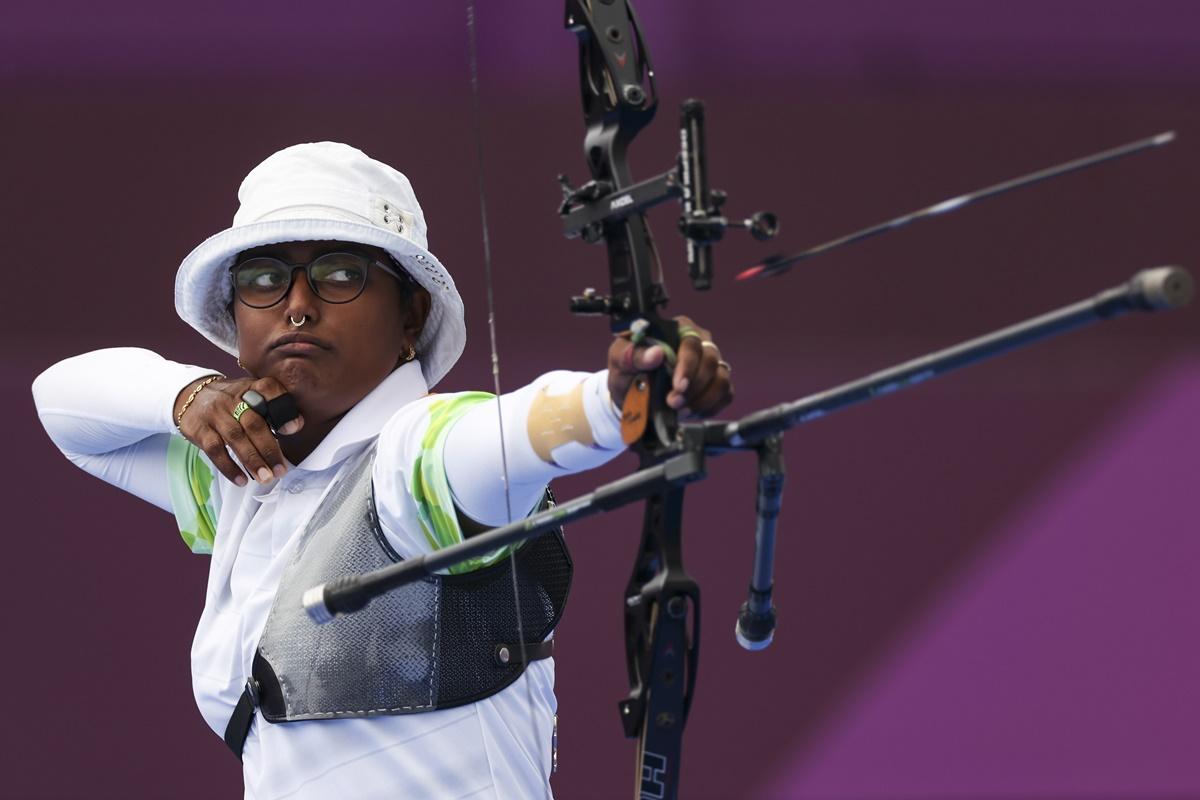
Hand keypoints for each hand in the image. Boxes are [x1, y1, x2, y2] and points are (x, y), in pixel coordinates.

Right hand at [174, 376, 304, 485]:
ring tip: (266, 478)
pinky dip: (229, 467)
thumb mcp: (250, 396)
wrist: (190, 398)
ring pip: (235, 438)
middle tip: (281, 470)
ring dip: (252, 460)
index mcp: (249, 387)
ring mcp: (214, 414)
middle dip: (270, 448)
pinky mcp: (199, 430)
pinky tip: (242, 479)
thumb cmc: (230, 402)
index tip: (294, 428)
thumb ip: (271, 408)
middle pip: (253, 422)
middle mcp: (232, 399)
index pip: (267, 387)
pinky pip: (215, 450)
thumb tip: (294, 427)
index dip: (281, 405)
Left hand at [607, 315, 733, 417]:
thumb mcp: (619, 361)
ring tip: (680, 409)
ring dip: (702, 399)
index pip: (691, 342)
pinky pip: (725, 394)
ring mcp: (711, 363)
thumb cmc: (627, 372)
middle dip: (693, 386)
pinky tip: (690, 410)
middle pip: (710, 361)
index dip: (687, 365)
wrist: (632, 397)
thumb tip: (656, 353)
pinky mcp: (716, 383)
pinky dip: (709, 406)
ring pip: (721, 379)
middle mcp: (698, 343)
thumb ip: (633, 355)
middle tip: (673, 402)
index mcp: (676, 330)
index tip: (678, 385)